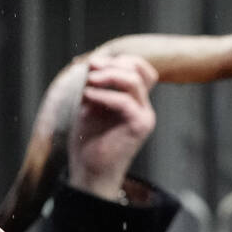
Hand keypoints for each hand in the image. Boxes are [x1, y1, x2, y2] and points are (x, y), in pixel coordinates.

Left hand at [67, 54, 158, 200]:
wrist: (91, 171)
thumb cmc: (89, 141)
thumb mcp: (90, 105)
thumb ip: (96, 85)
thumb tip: (95, 62)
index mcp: (135, 101)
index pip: (140, 69)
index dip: (119, 60)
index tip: (94, 65)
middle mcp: (143, 107)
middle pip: (138, 70)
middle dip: (112, 65)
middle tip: (90, 70)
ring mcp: (144, 116)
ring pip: (134, 81)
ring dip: (109, 76)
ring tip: (89, 82)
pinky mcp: (139, 126)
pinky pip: (125, 101)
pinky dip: (104, 95)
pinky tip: (88, 96)